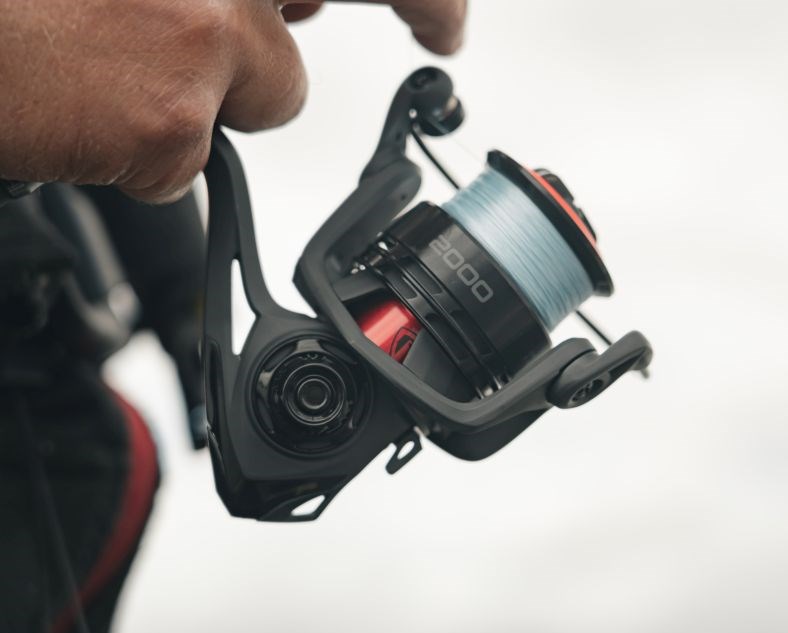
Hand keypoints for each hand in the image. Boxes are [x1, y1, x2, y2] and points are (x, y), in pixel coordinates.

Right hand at [0, 0, 466, 203]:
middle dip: (425, 3)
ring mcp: (203, 34)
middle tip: (442, 30)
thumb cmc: (28, 4)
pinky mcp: (173, 120)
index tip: (440, 7)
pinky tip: (93, 118)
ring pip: (273, 93)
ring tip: (128, 76)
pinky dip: (153, 151)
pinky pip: (194, 158)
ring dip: (221, 96)